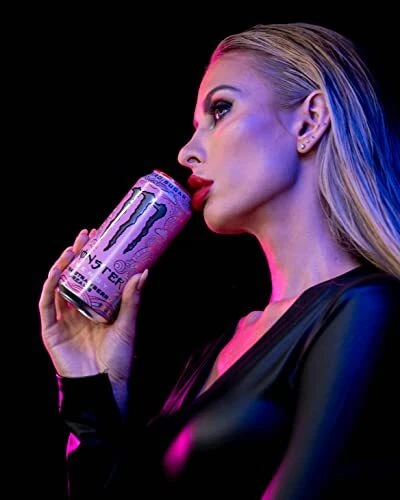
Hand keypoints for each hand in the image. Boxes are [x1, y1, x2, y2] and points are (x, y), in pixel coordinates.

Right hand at [39, 228, 147, 409]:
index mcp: (93, 308)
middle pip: (73, 277)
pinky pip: (46, 305)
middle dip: (77, 255)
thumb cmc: (118, 358)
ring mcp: (62, 320)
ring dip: (62, 266)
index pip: (90, 277)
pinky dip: (50, 287)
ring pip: (58, 287)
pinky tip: (57, 272)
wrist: (105, 384)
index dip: (92, 257)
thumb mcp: (128, 324)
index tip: (99, 237)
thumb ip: (133, 300)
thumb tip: (144, 272)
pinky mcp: (51, 331)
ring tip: (72, 249)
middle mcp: (76, 311)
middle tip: (86, 235)